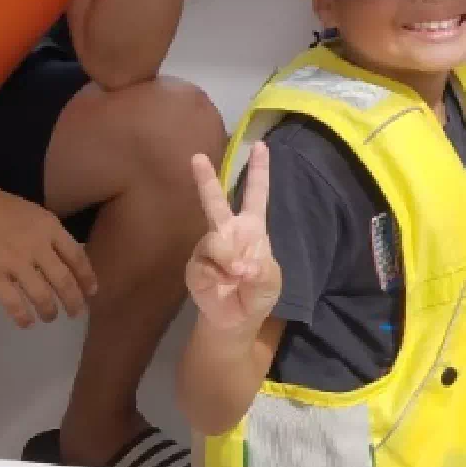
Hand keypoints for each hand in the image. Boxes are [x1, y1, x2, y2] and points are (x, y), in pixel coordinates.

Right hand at [0, 176, 97, 328]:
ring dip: (50, 310)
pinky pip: (13, 302)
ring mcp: (14, 262)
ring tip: (51, 317)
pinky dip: (23, 316)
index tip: (91, 291)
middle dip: (74, 300)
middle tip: (76, 312)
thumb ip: (47, 233)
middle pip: (64, 280)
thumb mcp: (31, 212)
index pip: (77, 257)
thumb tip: (61, 255)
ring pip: (41, 294)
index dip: (86, 277)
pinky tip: (26, 322)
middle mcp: (37, 246)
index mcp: (49, 227)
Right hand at [187, 144, 281, 333]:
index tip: (261, 146)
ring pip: (215, 239)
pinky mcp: (195, 265)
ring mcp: (208, 247)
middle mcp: (227, 231)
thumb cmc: (257, 292)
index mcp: (252, 227)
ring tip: (238, 275)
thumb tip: (242, 266)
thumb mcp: (270, 280)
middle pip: (215, 201)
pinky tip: (224, 283)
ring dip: (229, 258)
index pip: (256, 194)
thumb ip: (261, 270)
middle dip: (206, 180)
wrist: (236, 320)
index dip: (259, 171)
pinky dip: (219, 274)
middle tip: (196, 157)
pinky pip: (206, 262)